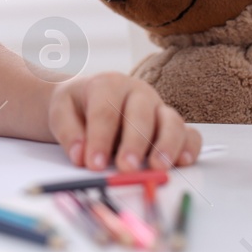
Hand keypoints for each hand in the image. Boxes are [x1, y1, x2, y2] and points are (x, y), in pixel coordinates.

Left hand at [48, 72, 200, 170]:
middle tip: (127, 167)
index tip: (93, 164)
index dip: (100, 138)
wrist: (89, 99)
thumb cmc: (77, 106)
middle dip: (134, 142)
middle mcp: (138, 92)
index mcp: (108, 84)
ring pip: (171, 121)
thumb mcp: (61, 110)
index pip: (105, 111)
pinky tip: (183, 161)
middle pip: (141, 114)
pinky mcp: (171, 125)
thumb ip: (68, 131)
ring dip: (166, 145)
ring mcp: (158, 107)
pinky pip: (189, 133)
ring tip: (158, 167)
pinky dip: (189, 146)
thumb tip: (79, 155)